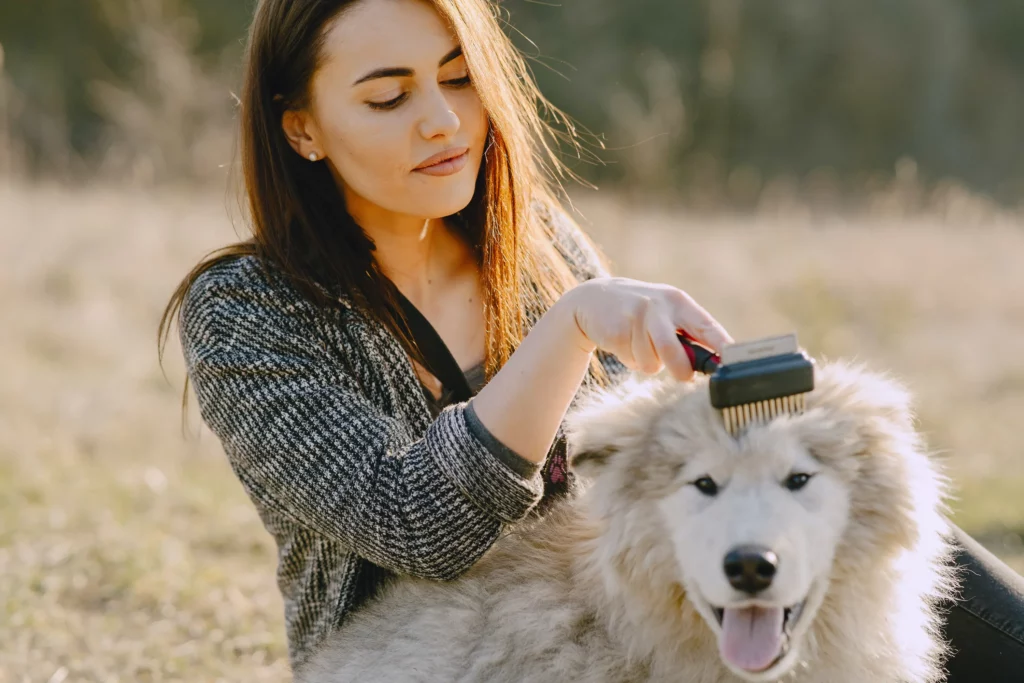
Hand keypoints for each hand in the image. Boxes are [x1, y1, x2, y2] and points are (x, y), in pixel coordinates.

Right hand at [562, 277, 732, 379]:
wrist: (593, 298)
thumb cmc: (641, 313)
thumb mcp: (666, 314)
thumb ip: (688, 335)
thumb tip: (713, 364)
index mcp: (678, 302)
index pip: (707, 326)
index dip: (721, 346)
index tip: (733, 362)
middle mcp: (658, 305)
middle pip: (673, 349)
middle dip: (680, 369)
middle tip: (683, 376)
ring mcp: (635, 317)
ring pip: (652, 362)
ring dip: (648, 363)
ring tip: (640, 346)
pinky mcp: (615, 329)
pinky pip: (632, 361)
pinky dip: (630, 359)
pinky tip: (623, 342)